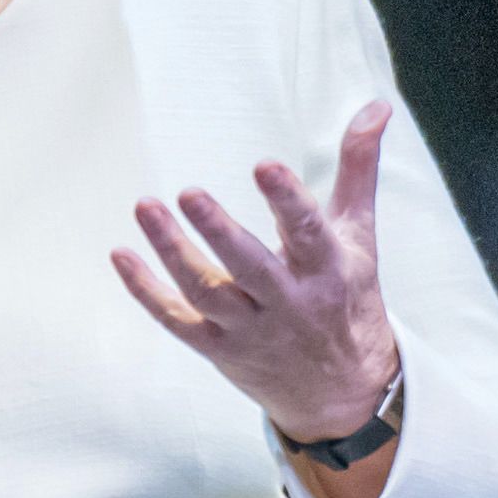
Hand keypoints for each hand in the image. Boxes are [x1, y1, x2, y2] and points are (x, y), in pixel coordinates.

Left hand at [118, 100, 401, 450]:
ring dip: (172, 253)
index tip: (265, 166)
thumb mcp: (359, 235)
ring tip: (145, 207)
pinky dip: (146, 293)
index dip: (288, 200)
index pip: (309, 232)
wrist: (345, 393)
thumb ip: (359, 168)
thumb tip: (375, 105)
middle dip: (219, 232)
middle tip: (188, 193)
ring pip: (206, 294)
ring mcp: (251, 331)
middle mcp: (289, 304)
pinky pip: (177, 322)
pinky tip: (122, 255)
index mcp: (327, 270)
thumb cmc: (347, 296)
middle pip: (250, 268)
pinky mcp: (220, 350)